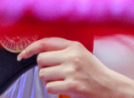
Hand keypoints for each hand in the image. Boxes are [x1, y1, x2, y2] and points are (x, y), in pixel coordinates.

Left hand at [18, 38, 133, 97]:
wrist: (111, 88)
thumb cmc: (94, 72)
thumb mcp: (81, 54)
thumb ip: (63, 50)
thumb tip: (38, 53)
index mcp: (73, 46)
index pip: (45, 43)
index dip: (30, 49)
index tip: (22, 56)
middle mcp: (72, 56)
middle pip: (41, 60)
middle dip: (43, 68)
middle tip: (54, 74)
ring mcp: (72, 70)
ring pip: (43, 74)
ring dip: (48, 80)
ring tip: (61, 81)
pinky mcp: (72, 85)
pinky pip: (49, 87)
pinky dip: (53, 90)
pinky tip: (64, 88)